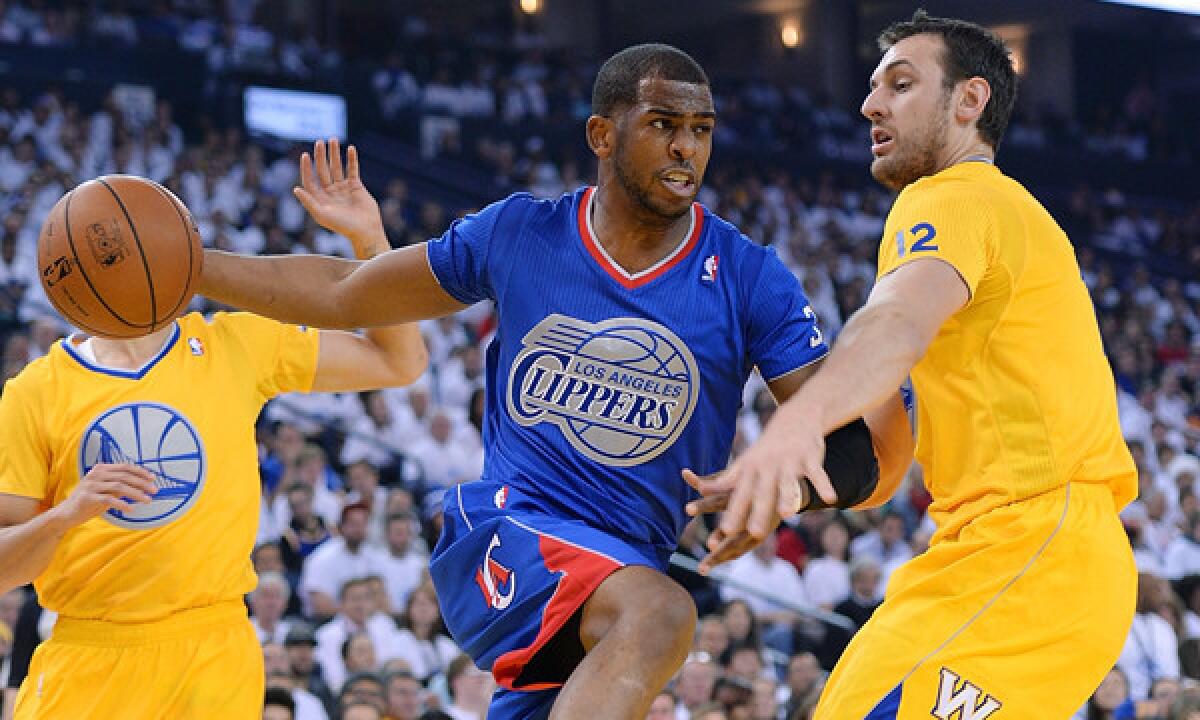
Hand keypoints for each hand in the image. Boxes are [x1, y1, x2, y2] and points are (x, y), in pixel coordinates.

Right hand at [52, 463, 157, 525]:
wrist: (66, 513)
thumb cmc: (88, 502)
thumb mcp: (105, 491)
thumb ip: (119, 486)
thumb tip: (142, 485)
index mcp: (100, 469)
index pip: (124, 467)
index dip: (140, 472)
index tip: (153, 478)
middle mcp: (95, 474)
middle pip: (124, 476)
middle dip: (142, 483)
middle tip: (155, 490)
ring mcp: (91, 485)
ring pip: (119, 486)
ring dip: (136, 494)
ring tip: (148, 500)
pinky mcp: (87, 497)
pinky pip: (109, 499)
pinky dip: (122, 504)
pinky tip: (130, 509)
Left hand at [293, 138, 387, 257]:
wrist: (365, 230)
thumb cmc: (342, 226)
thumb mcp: (322, 215)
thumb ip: (308, 202)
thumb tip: (295, 188)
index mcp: (320, 198)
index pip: (310, 179)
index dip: (307, 168)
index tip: (305, 155)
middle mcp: (330, 191)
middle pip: (323, 170)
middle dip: (321, 156)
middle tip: (319, 142)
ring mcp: (343, 188)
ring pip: (337, 167)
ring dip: (335, 154)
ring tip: (333, 140)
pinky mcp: (356, 186)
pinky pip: (353, 170)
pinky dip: (352, 160)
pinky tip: (350, 149)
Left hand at [684, 406, 836, 570]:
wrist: (796, 418)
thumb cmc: (766, 448)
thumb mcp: (745, 461)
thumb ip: (727, 479)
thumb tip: (701, 490)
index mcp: (751, 469)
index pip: (740, 494)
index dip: (734, 512)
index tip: (725, 531)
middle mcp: (768, 466)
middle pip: (763, 493)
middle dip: (758, 512)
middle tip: (754, 534)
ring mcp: (790, 461)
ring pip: (788, 483)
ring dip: (787, 498)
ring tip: (786, 515)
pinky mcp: (810, 458)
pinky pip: (818, 474)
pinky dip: (824, 485)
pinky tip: (830, 499)